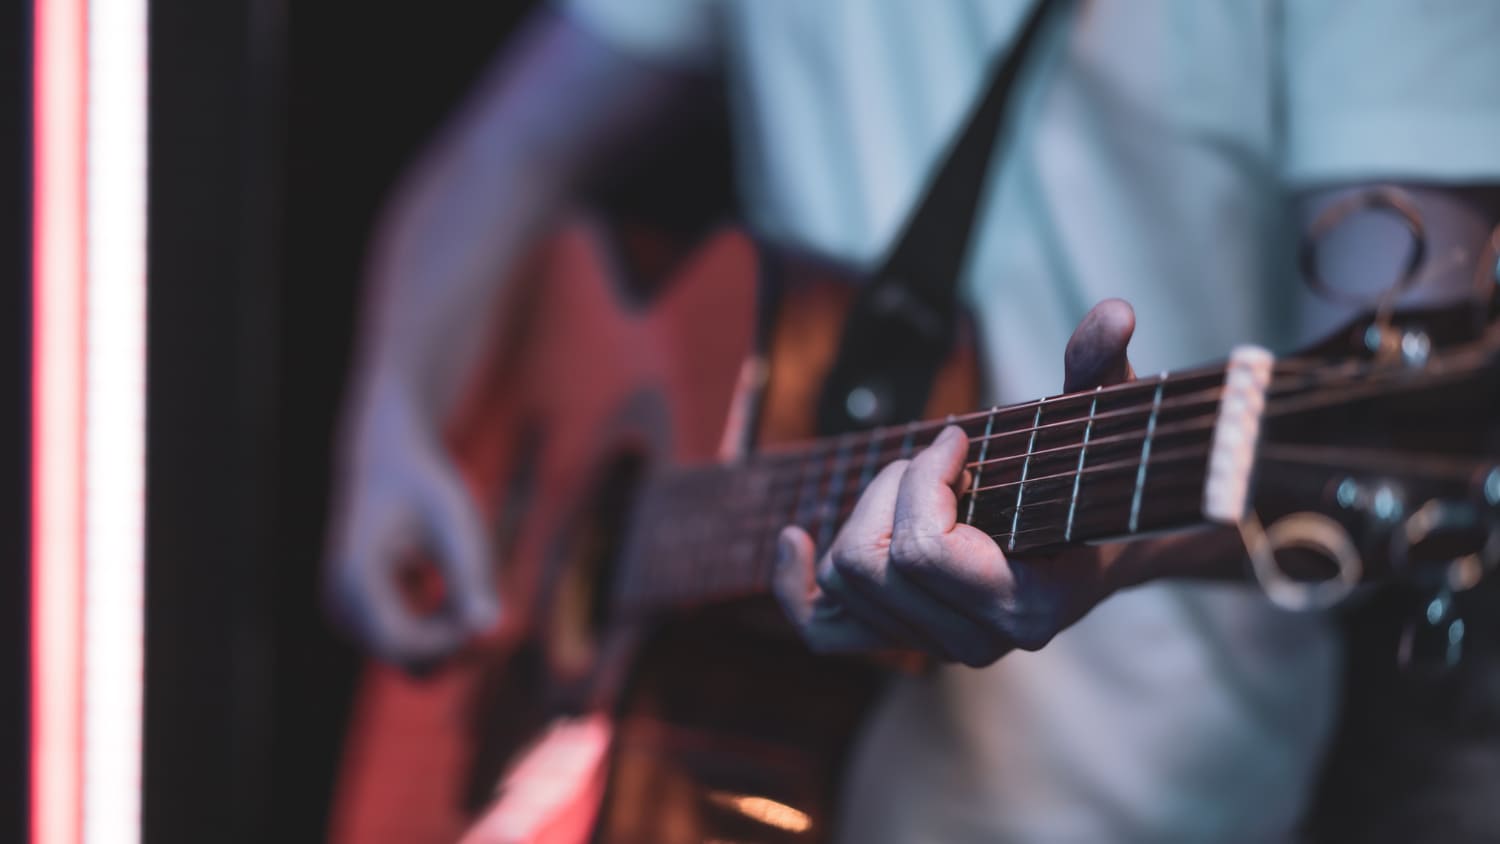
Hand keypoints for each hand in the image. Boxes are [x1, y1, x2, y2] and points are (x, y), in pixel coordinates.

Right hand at [324, 382, 498, 665]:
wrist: (389, 463)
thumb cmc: (425, 488)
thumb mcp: (455, 524)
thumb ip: (470, 575)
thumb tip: (489, 628)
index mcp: (354, 580)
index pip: (405, 644)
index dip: (454, 641)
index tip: (494, 611)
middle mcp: (341, 607)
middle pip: (410, 662)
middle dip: (458, 646)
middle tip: (497, 605)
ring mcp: (348, 618)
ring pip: (413, 660)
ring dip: (452, 638)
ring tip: (475, 587)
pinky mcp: (363, 621)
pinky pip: (411, 647)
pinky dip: (442, 629)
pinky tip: (455, 586)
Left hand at [773, 299, 1136, 665]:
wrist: (1098, 545)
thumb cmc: (1093, 477)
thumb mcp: (1097, 421)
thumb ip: (1098, 371)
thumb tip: (1116, 312)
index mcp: (1024, 606)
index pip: (924, 551)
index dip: (925, 478)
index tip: (956, 436)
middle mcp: (977, 643)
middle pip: (870, 563)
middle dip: (892, 489)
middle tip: (934, 458)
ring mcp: (937, 646)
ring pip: (844, 580)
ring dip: (863, 512)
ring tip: (913, 482)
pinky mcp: (903, 637)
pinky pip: (823, 628)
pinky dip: (795, 585)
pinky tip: (793, 539)